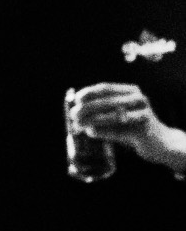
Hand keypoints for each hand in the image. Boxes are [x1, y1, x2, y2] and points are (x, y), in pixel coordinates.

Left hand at [68, 83, 185, 171]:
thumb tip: (76, 113)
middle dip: (88, 108)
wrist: (158, 142)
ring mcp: (143, 113)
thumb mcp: (117, 115)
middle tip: (74, 115)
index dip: (89, 92)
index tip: (76, 100)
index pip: (106, 88)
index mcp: (131, 91)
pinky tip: (91, 132)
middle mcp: (138, 99)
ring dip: (93, 120)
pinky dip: (103, 131)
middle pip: (108, 101)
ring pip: (114, 115)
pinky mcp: (144, 130)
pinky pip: (120, 130)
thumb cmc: (132, 127)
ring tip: (79, 125)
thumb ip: (100, 112)